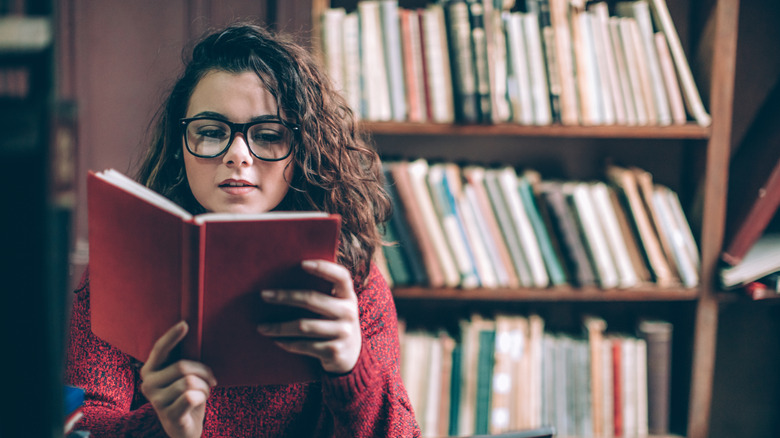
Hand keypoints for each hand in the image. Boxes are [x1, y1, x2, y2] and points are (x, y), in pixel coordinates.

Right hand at [140, 321, 216, 437]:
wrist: (184, 428)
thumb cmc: (185, 396)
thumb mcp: (182, 376)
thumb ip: (182, 359)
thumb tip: (190, 331)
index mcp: (150, 370)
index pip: (160, 349)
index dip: (172, 336)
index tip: (185, 324)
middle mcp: (148, 384)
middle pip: (182, 366)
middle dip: (203, 371)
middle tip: (211, 379)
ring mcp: (156, 401)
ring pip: (190, 382)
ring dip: (204, 387)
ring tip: (203, 393)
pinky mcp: (168, 415)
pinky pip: (191, 397)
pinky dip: (202, 397)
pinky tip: (199, 402)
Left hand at [257, 260, 361, 373]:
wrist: (351, 357)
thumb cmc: (335, 324)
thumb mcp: (336, 307)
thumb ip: (323, 294)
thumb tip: (285, 278)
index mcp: (348, 296)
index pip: (341, 276)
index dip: (324, 268)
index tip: (302, 264)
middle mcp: (348, 312)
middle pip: (312, 299)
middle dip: (284, 297)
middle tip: (264, 295)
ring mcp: (343, 333)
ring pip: (303, 326)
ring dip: (279, 327)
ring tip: (262, 327)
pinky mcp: (334, 351)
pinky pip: (304, 346)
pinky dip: (287, 343)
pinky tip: (276, 341)